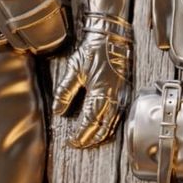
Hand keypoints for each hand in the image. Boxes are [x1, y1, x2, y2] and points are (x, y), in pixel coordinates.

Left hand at [52, 13, 132, 147]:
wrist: (112, 37)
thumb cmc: (94, 50)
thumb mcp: (74, 69)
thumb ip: (65, 92)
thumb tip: (58, 110)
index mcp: (101, 93)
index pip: (90, 122)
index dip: (80, 134)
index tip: (71, 141)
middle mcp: (114, 98)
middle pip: (102, 127)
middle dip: (89, 139)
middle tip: (78, 144)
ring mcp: (122, 96)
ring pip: (112, 124)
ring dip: (99, 135)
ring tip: (87, 141)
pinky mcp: (124, 93)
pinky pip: (118, 116)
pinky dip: (109, 126)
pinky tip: (102, 128)